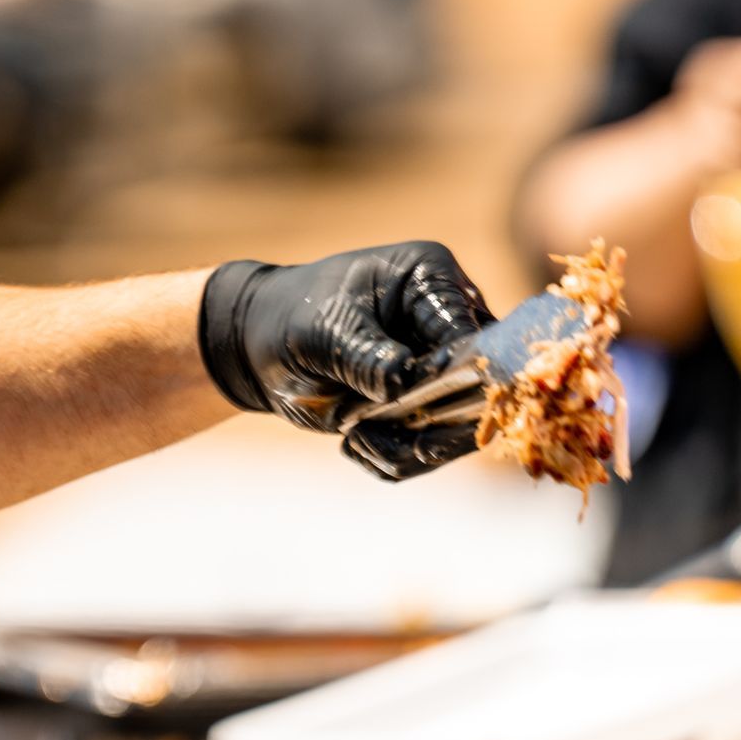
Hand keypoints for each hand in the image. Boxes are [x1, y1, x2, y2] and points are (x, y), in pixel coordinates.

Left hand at [198, 241, 493, 479]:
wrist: (260, 347)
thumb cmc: (293, 318)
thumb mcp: (324, 331)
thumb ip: (365, 355)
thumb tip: (403, 380)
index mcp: (433, 281)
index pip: (472, 334)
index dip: (456, 376)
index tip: (414, 401)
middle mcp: (449, 324)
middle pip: (480, 386)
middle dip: (435, 423)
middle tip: (380, 434)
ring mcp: (441, 369)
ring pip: (459, 427)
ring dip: (411, 447)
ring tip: (357, 439)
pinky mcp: (424, 407)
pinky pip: (430, 448)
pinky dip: (396, 458)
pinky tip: (356, 444)